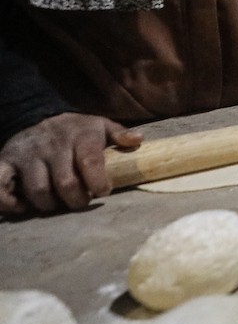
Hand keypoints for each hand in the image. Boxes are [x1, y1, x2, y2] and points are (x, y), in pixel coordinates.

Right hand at [0, 112, 141, 214]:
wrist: (37, 117)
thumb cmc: (75, 129)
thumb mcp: (100, 125)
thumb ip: (119, 134)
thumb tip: (139, 139)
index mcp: (79, 136)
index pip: (90, 161)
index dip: (99, 182)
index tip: (104, 191)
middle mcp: (52, 146)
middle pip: (65, 183)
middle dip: (77, 200)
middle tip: (81, 202)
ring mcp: (27, 155)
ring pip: (37, 190)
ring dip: (50, 205)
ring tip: (58, 203)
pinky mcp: (5, 162)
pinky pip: (0, 186)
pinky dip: (9, 203)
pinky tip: (24, 206)